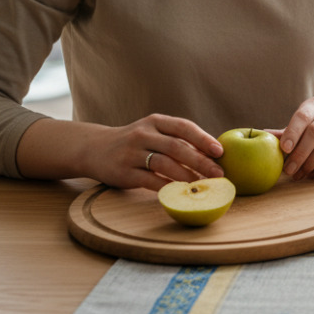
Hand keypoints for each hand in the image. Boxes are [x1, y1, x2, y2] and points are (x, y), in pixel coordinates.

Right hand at [89, 113, 224, 191]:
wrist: (94, 148)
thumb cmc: (135, 142)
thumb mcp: (153, 132)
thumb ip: (176, 139)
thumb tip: (212, 154)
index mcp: (155, 121)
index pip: (183, 127)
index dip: (203, 139)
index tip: (220, 152)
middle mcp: (143, 134)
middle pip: (177, 147)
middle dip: (200, 161)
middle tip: (218, 173)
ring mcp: (132, 153)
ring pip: (164, 164)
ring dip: (187, 176)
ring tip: (203, 184)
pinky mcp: (124, 172)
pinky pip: (149, 180)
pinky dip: (167, 186)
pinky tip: (181, 191)